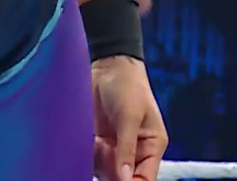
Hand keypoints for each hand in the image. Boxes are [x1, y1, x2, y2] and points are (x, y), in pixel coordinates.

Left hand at [93, 57, 166, 180]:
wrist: (107, 67)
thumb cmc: (128, 87)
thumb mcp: (130, 116)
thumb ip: (127, 148)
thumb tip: (125, 179)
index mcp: (151, 147)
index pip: (145, 179)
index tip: (116, 180)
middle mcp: (133, 153)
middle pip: (123, 180)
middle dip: (111, 175)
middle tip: (102, 153)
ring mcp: (114, 151)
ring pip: (105, 174)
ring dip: (97, 164)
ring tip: (96, 142)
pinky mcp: (97, 145)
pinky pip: (90, 162)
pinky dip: (84, 157)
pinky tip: (89, 140)